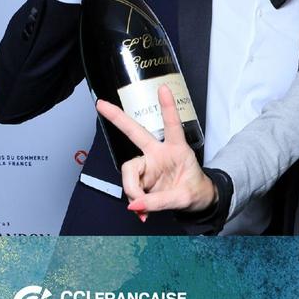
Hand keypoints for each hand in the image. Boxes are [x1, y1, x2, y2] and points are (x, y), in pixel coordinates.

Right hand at [95, 85, 215, 220]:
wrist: (197, 203)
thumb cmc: (196, 192)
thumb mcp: (184, 198)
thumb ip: (159, 201)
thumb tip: (134, 204)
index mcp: (177, 150)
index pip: (172, 125)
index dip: (167, 107)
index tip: (163, 88)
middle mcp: (159, 153)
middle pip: (135, 133)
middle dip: (118, 118)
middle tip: (101, 105)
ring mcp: (149, 165)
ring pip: (129, 171)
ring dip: (132, 190)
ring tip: (142, 207)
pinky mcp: (142, 178)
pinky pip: (130, 188)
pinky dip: (134, 201)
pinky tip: (141, 210)